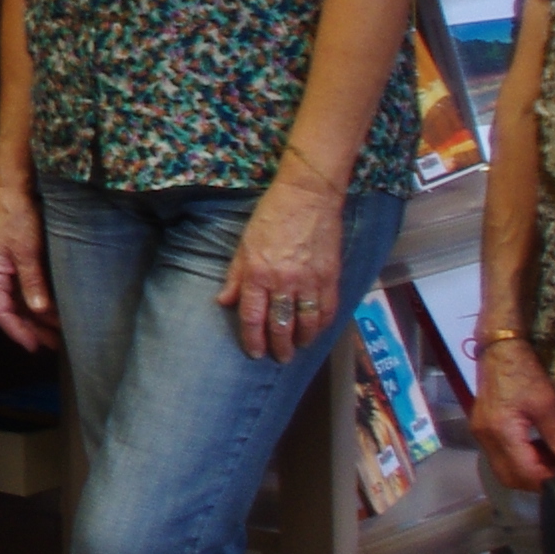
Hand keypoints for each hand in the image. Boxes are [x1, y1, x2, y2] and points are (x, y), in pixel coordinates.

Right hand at [0, 174, 55, 354]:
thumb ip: (31, 281)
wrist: (12, 189)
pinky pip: (22, 291)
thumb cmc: (15, 216)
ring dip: (36, 318)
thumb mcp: (25, 250)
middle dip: (31, 330)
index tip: (35, 346)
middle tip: (53, 345)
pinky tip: (52, 311)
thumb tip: (38, 310)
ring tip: (57, 332)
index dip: (18, 331)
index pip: (1, 313)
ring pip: (18, 303)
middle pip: (10, 311)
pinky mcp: (12, 262)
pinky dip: (37, 303)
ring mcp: (3, 269)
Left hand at [221, 183, 345, 363]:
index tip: (255, 353)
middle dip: (279, 347)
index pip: (253, 318)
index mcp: (258, 274)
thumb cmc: (271, 216)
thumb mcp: (244, 244)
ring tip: (297, 348)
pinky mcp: (330, 276)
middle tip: (279, 357)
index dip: (253, 340)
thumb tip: (224, 302)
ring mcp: (309, 280)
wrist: (308, 195)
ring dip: (301, 341)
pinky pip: (327, 310)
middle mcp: (283, 282)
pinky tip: (317, 331)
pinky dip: (322, 325)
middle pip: (280, 326)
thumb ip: (236, 277)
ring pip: (306, 323)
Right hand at [469, 335, 554, 491]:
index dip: (548, 481)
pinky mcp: (483, 428)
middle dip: (536, 482)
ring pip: (503, 470)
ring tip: (554, 465)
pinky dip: (520, 461)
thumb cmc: (523, 369)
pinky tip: (539, 453)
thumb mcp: (547, 403)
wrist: (499, 346)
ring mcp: (481, 433)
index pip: (524, 473)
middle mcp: (485, 437)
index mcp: (500, 432)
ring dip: (528, 473)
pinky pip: (500, 456)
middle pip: (510, 478)